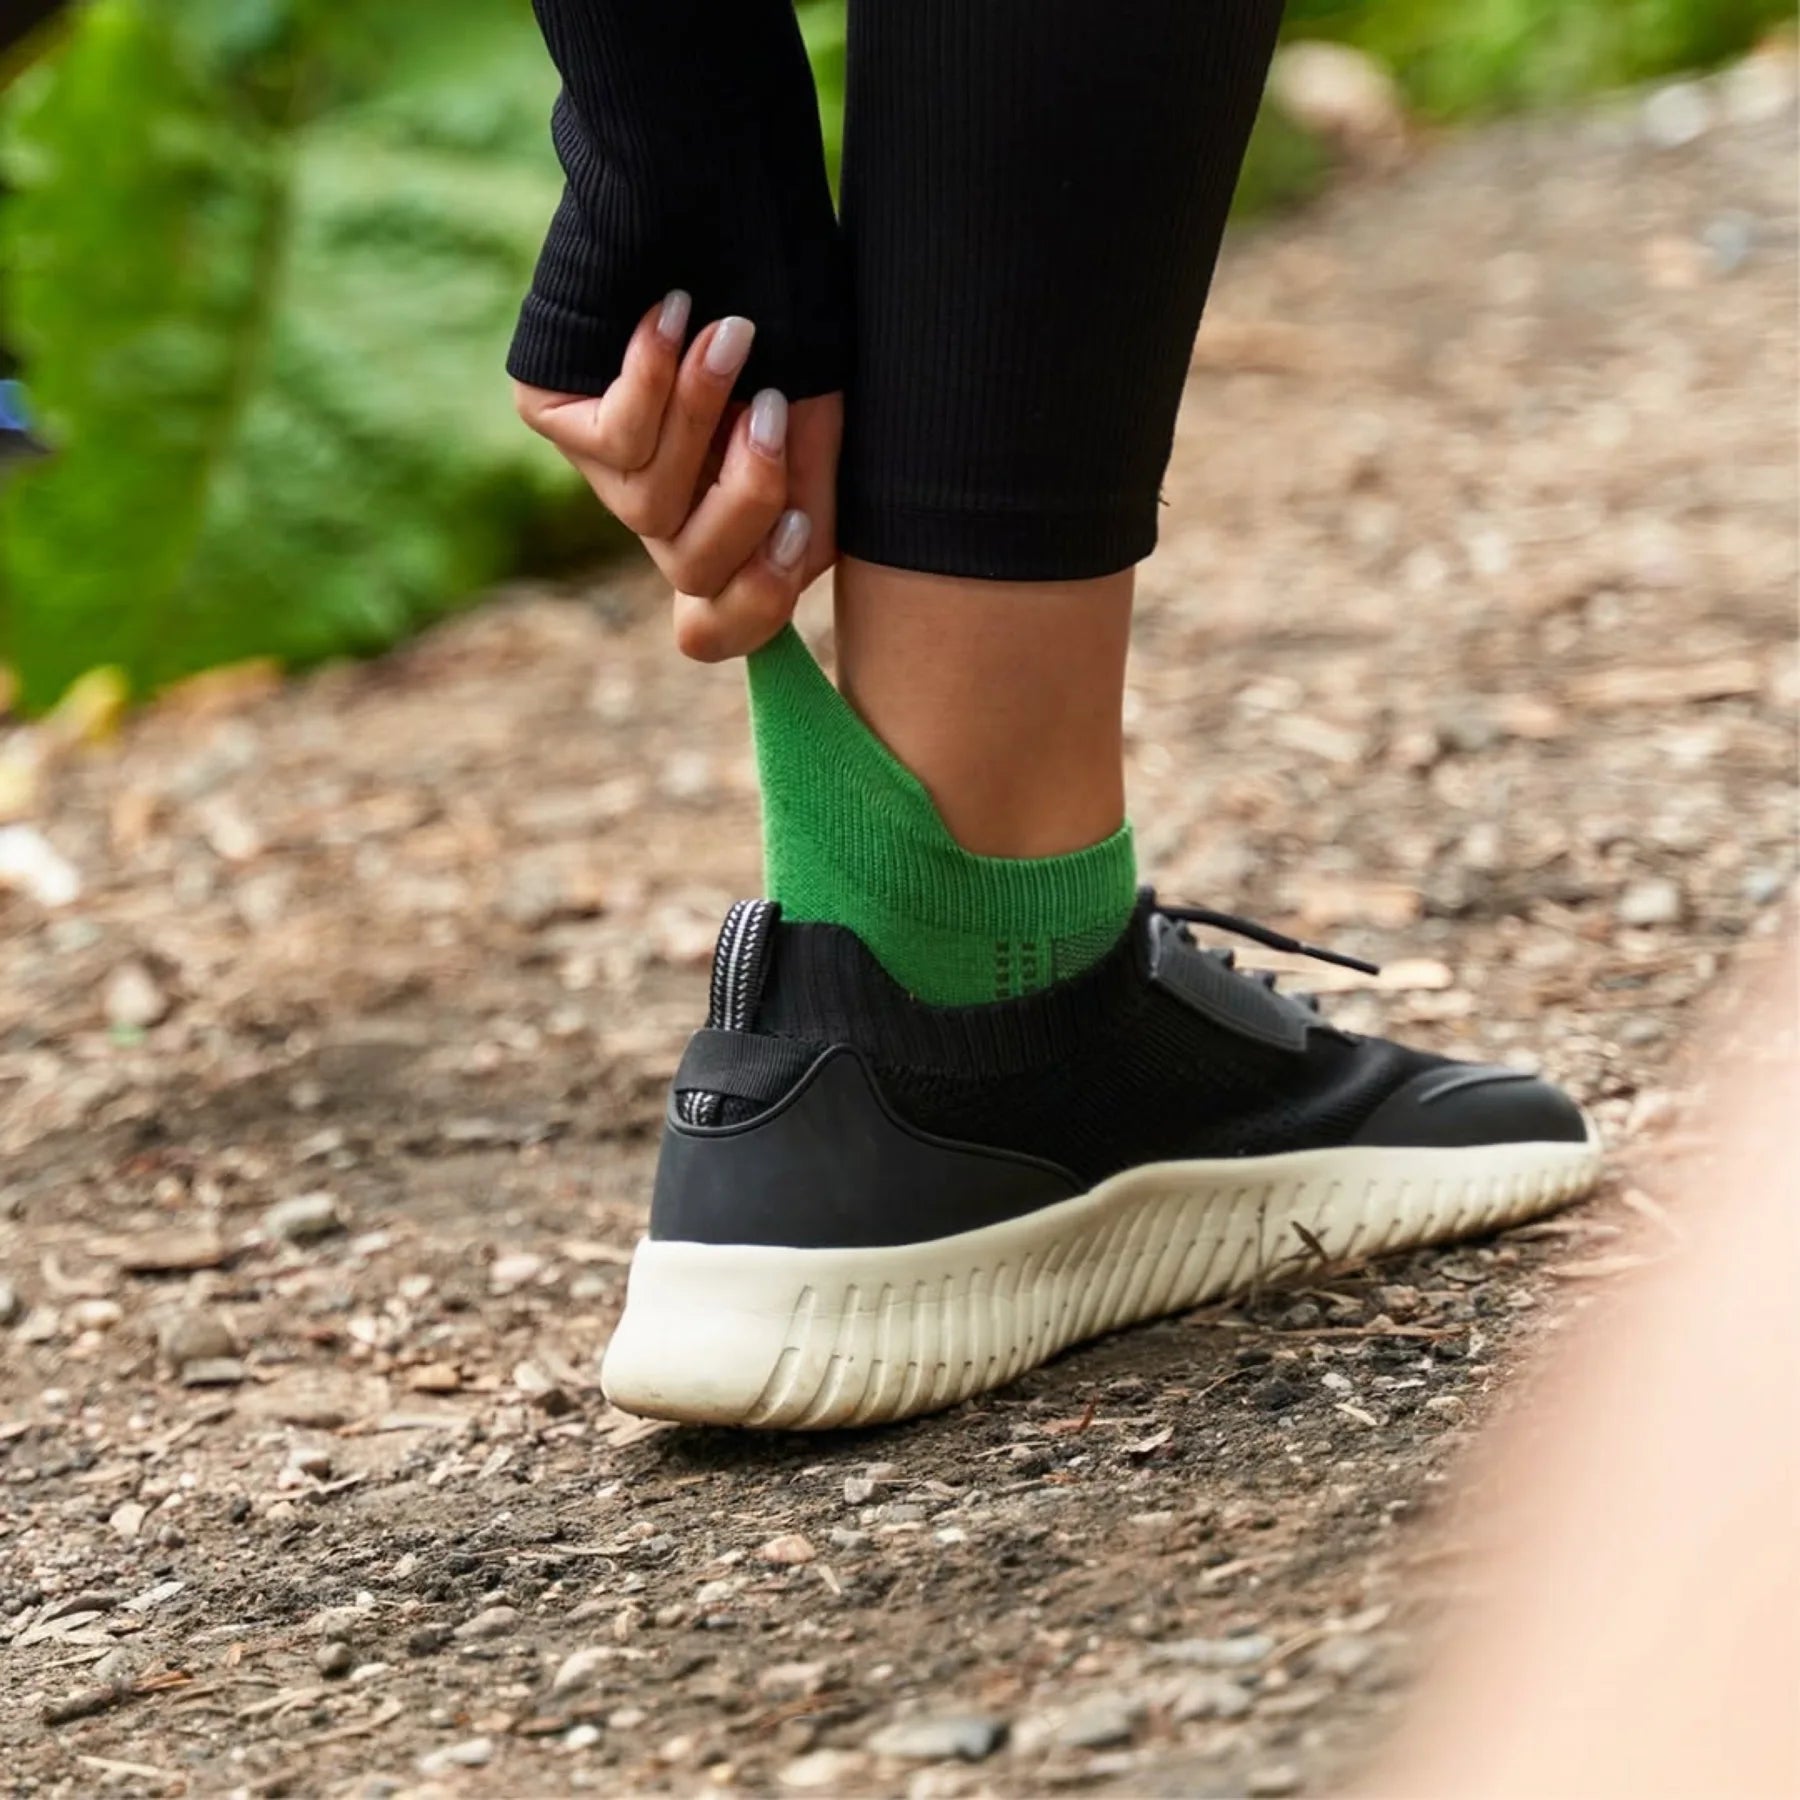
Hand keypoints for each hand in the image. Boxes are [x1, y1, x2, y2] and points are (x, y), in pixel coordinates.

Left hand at [514, 292, 841, 661]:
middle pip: (696, 575)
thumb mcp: (821, 431)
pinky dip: (655, 379)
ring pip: (652, 512)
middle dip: (750, 497)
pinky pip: (614, 441)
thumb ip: (806, 522)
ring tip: (736, 337)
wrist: (720, 198)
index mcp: (723, 524)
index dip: (756, 608)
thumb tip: (785, 583)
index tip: (801, 533)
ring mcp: (602, 471)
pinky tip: (675, 312)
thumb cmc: (785, 314)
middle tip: (778, 410)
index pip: (713, 629)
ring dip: (706, 419)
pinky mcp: (554, 417)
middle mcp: (658, 511)